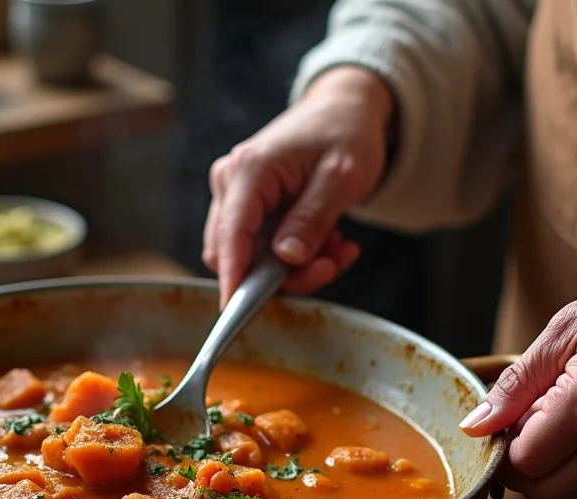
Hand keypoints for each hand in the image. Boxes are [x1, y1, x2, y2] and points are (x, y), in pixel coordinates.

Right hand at [203, 66, 394, 306]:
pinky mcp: (250, 207)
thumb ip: (312, 219)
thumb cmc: (345, 133)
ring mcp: (238, 195)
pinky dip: (297, 254)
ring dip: (297, 264)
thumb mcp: (341, 178)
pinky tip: (328, 240)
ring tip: (337, 246)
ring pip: (253, 256)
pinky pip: (264, 248)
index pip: (231, 234)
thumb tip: (286, 259)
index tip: (237, 310)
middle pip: (237, 253)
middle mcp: (232, 182)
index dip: (234, 276)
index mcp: (249, 170)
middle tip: (330, 264)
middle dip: (283, 273)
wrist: (345, 109)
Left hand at [460, 257, 576, 498]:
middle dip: (520, 468)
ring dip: (550, 468)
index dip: (503, 446)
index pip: (524, 463)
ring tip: (556, 419)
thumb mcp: (566, 328)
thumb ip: (516, 384)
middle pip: (544, 493)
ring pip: (572, 492)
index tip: (506, 417)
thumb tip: (476, 423)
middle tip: (523, 424)